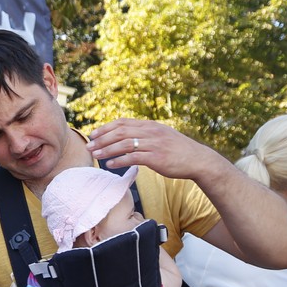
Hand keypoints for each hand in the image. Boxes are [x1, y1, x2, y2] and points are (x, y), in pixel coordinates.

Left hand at [86, 118, 223, 181]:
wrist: (197, 160)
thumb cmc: (178, 151)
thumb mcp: (161, 136)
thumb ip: (146, 135)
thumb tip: (129, 137)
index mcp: (150, 126)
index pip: (123, 122)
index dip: (106, 127)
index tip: (94, 134)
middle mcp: (150, 132)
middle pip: (120, 132)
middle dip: (102, 138)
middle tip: (89, 145)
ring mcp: (153, 144)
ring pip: (124, 144)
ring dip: (107, 149)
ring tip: (95, 155)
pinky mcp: (156, 158)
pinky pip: (133, 157)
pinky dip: (119, 160)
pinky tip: (110, 164)